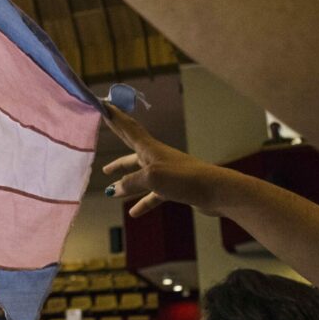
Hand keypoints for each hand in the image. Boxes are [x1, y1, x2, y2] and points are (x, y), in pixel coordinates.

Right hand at [102, 103, 236, 216]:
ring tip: (112, 190)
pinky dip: (143, 202)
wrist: (215, 190)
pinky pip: (153, 195)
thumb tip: (114, 189)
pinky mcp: (174, 188)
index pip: (128, 130)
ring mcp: (166, 173)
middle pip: (132, 154)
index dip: (116, 119)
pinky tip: (134, 213)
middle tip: (103, 159)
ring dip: (126, 181)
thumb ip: (131, 182)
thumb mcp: (151, 178)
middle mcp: (157, 158)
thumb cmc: (183, 178)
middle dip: (117, 157)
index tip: (105, 106)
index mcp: (150, 149)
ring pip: (140, 177)